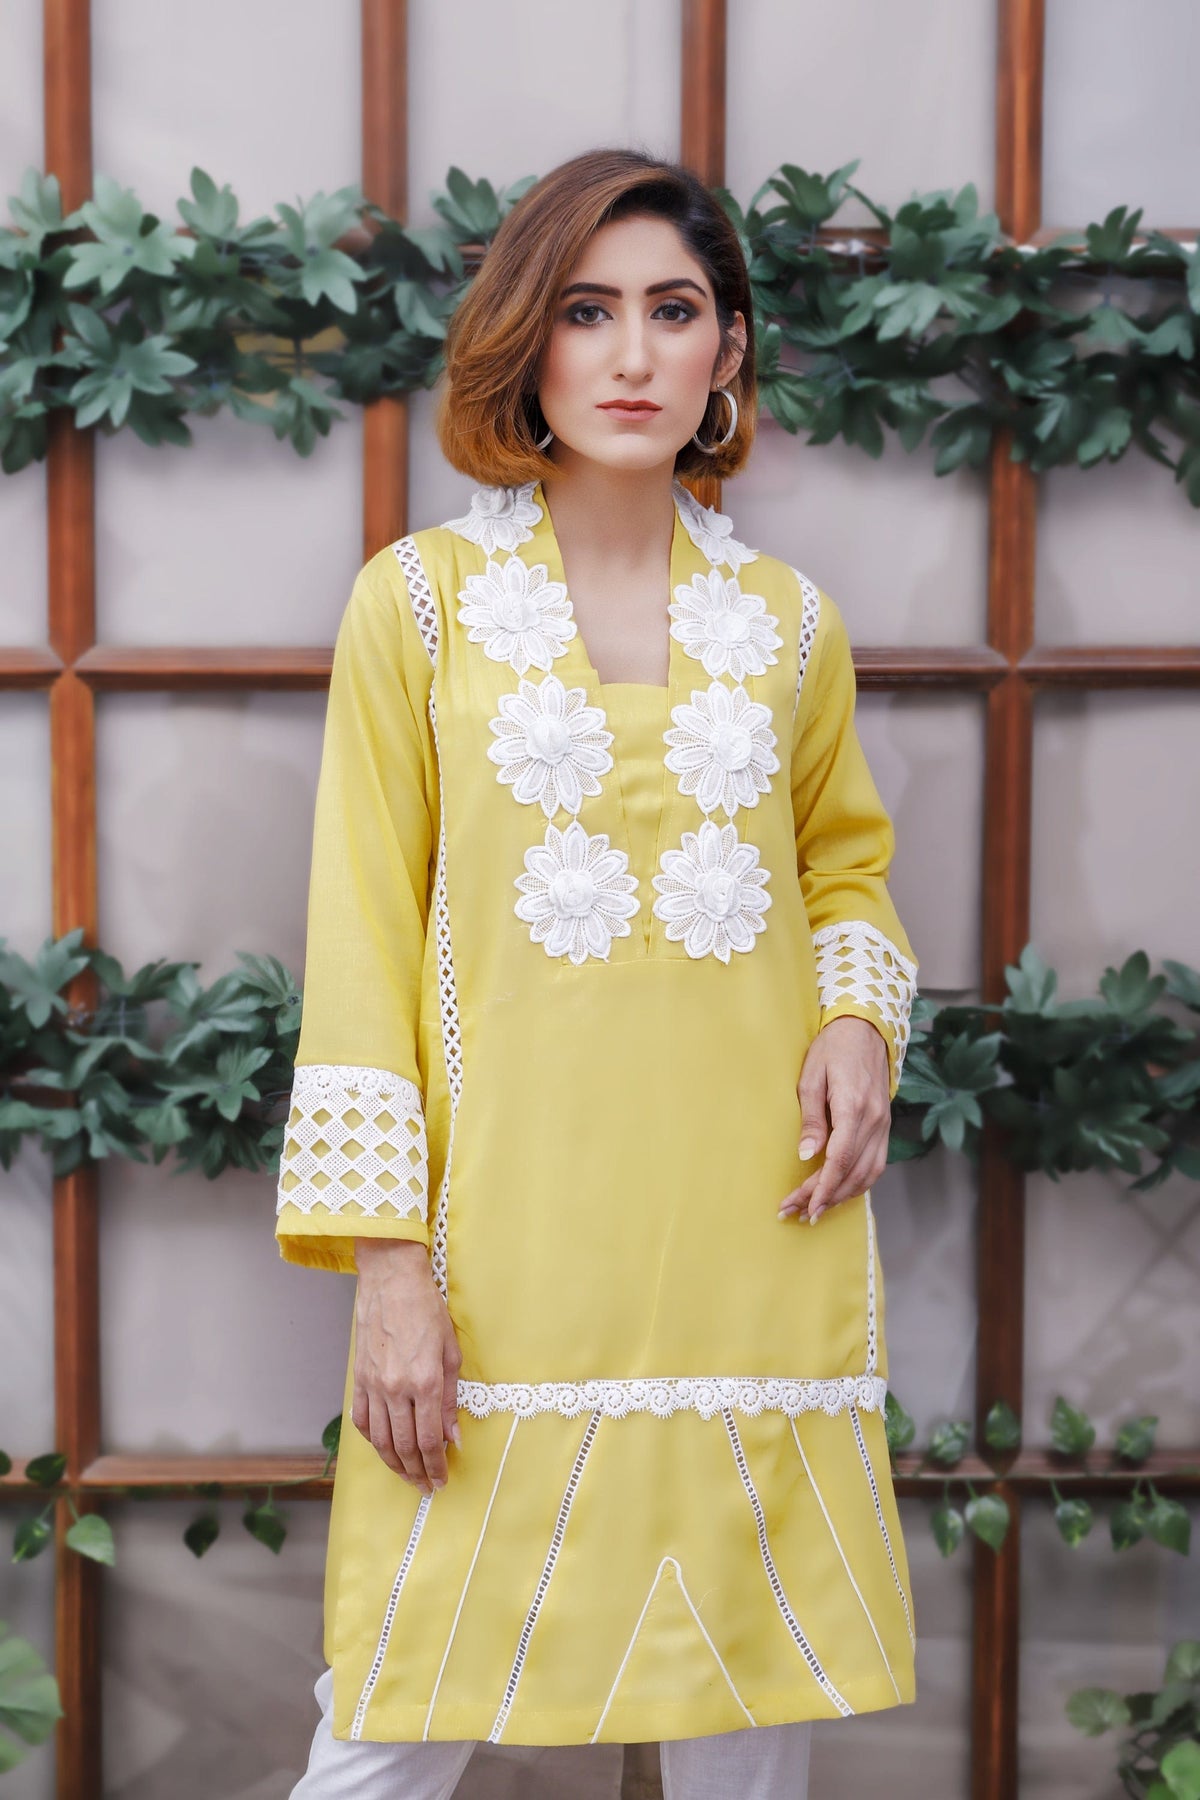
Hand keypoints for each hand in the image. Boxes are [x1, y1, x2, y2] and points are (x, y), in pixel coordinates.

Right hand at [351, 1238, 462, 1494]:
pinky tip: (382, 1448)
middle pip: (404, 1446)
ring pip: (381, 1440)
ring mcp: (374, 1385)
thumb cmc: (427, 1309)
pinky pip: (362, 1420)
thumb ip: (451, 1397)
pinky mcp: (359, 1379)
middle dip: (417, 1472)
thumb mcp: (451, 1350)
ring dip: (395, 1463)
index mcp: (426, 1382)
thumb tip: (452, 1435)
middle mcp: (397, 1389)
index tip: (442, 1479)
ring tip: (407, 1475)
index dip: (436, 1465)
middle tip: (426, 1486)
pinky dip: (372, 1440)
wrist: (391, 1279)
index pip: (430, 1440)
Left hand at [777, 1015, 890, 1225]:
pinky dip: (858, 1182)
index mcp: (853, 1106)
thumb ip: (811, 1119)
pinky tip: (839, 1191)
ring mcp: (884, 1124)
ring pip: (868, 1173)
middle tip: (797, 1213)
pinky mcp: (885, 1125)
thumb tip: (806, 1155)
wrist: (865, 1030)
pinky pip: (876, 1163)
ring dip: (842, 1195)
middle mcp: (874, 1120)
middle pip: (852, 1171)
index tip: (805, 1206)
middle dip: (825, 1197)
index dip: (823, 1187)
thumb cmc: (832, 1049)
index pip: (840, 1158)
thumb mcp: (811, 1077)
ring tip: (815, 1208)